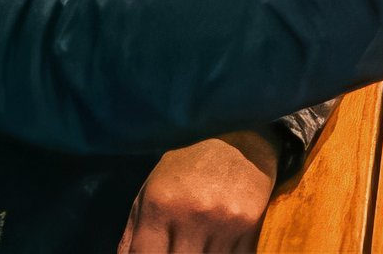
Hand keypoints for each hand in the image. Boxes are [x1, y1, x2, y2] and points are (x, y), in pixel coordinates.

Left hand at [119, 130, 278, 253]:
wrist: (242, 141)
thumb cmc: (188, 169)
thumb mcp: (151, 191)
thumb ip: (133, 233)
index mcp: (160, 203)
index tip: (158, 253)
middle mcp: (191, 212)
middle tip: (178, 246)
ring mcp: (222, 219)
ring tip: (196, 241)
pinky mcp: (249, 223)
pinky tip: (218, 241)